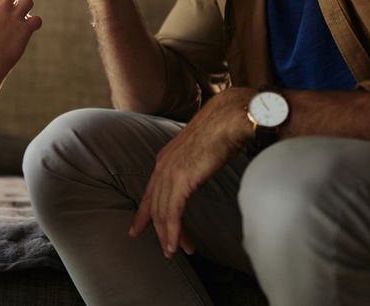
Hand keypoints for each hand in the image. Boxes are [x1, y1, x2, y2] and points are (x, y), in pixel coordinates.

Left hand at [129, 87, 253, 257]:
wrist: (231, 117)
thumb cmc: (223, 128)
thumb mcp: (201, 149)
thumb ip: (195, 162)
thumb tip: (200, 172)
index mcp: (166, 157)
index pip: (151, 190)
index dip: (145, 211)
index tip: (138, 228)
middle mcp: (163, 164)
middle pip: (153, 204)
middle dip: (157, 229)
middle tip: (166, 250)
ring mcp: (170, 172)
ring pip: (162, 212)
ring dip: (170, 236)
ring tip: (176, 253)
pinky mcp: (182, 180)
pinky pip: (173, 213)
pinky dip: (174, 232)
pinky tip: (178, 245)